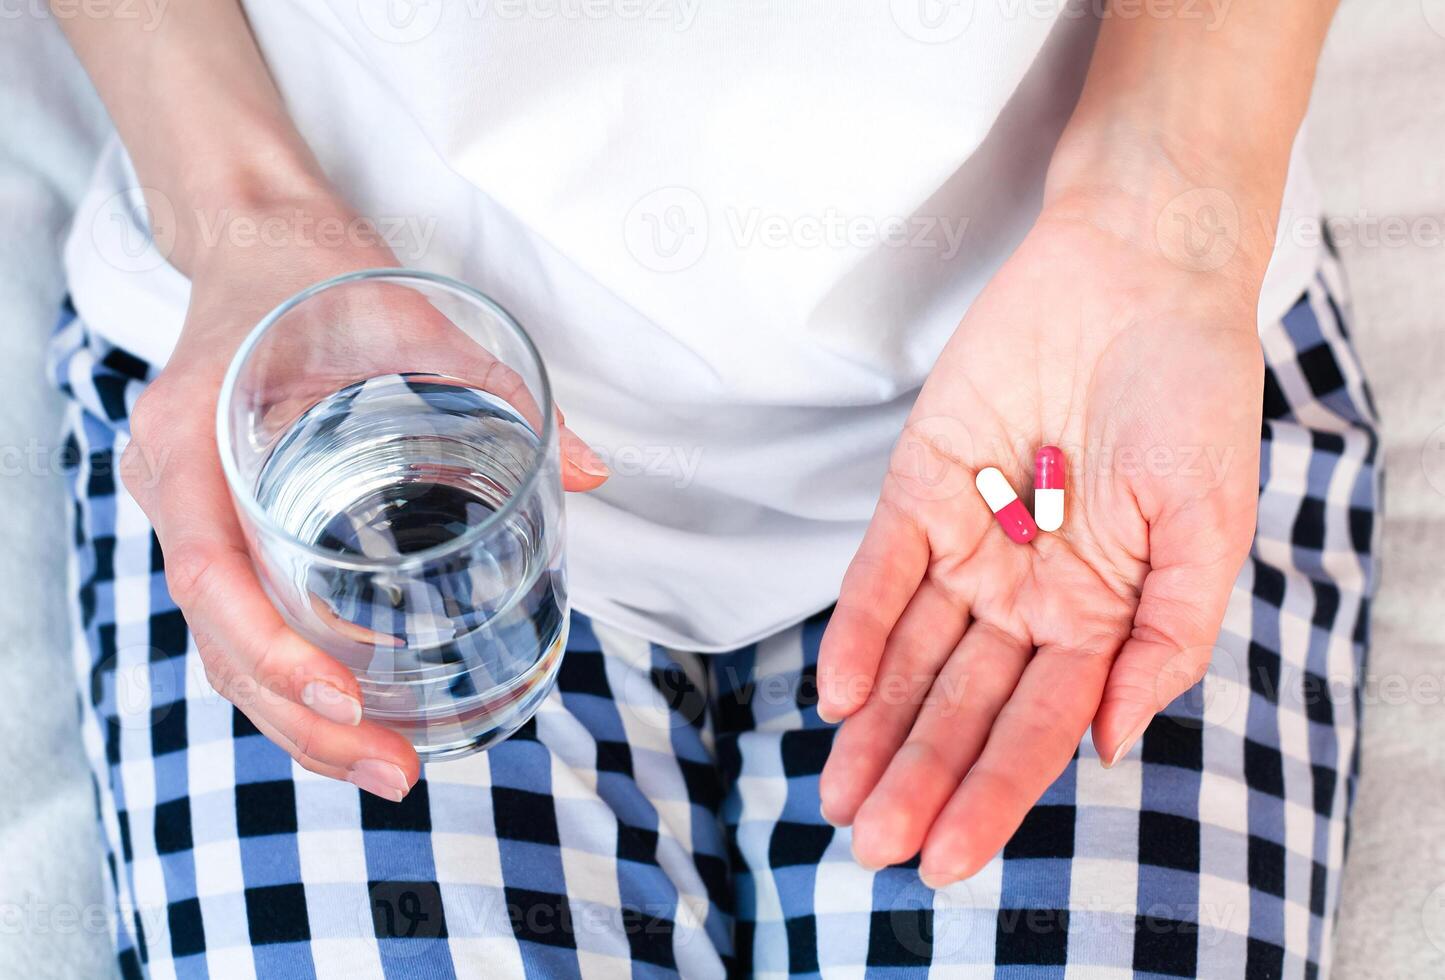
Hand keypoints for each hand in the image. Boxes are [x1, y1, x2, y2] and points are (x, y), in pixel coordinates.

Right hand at [121, 196, 607, 799]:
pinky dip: (294, 674)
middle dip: (302, 720)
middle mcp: (176, 491)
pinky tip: (358, 710)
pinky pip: (244, 618)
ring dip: (300, 719)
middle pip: (219, 639)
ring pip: (228, 646)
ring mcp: (193, 517)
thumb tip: (594, 471)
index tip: (342, 694)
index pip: (210, 571)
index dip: (269, 647)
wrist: (257, 244)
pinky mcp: (226, 527)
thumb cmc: (316, 275)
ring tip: (390, 768)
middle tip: (396, 772)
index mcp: (192, 439)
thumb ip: (492, 384)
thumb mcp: (404, 312)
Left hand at [815, 195, 1263, 885]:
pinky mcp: (922, 484)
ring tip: (840, 798)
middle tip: (872, 847)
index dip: (992, 795)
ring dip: (876, 726)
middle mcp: (1027, 590)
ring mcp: (970, 540)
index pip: (1037, 727)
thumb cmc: (1190, 393)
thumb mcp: (1208, 527)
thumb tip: (1112, 742)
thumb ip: (1164, 637)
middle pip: (962, 704)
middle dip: (918, 776)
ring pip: (912, 654)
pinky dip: (860, 629)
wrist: (1136, 272)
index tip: (949, 861)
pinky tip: (835, 693)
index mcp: (1099, 613)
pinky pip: (881, 570)